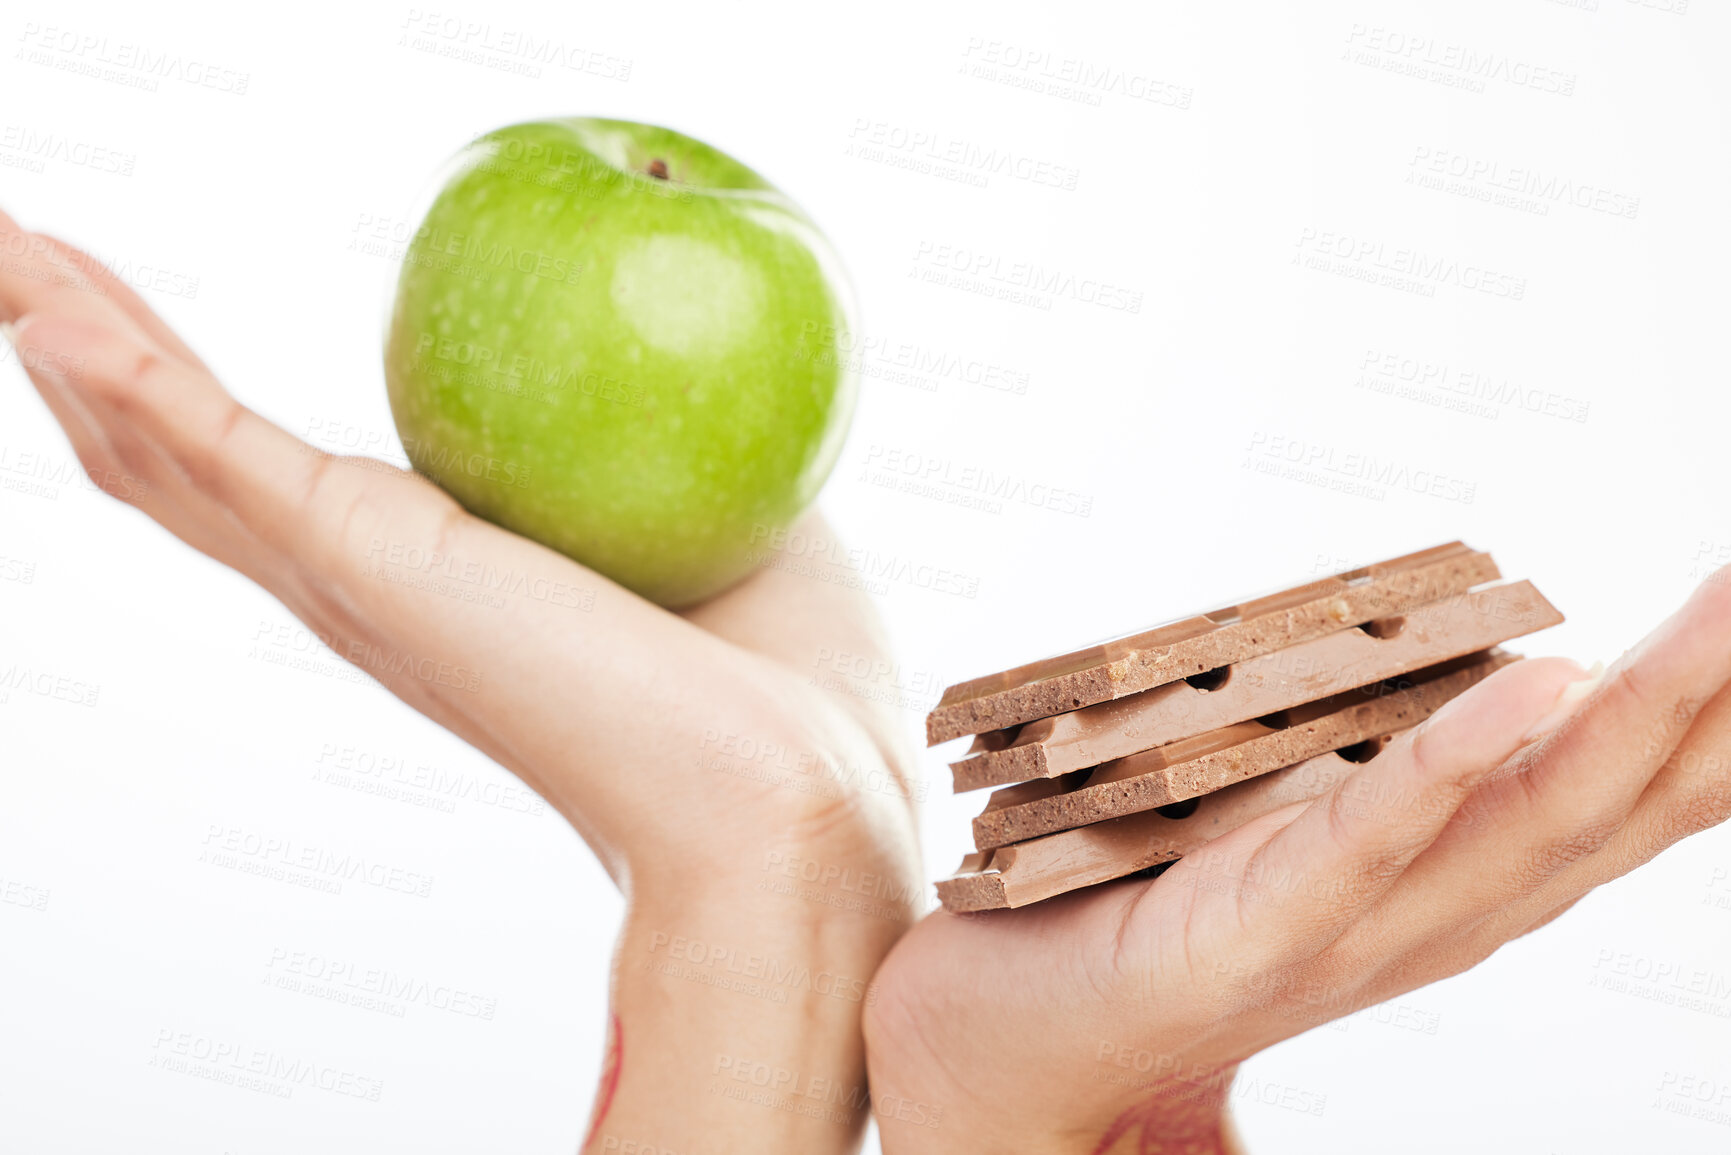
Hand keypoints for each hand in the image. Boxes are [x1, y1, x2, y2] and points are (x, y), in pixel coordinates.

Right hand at [0, 211, 922, 1153]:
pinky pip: (217, 447)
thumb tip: (689, 378)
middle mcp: (372, 594)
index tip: (159, 332)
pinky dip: (123, 368)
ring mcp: (356, 583)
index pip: (295, 489)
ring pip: (169, 450)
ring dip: (72, 342)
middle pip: (196, 464)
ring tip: (3, 249)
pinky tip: (46, 303)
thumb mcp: (717, 515)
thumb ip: (667, 452)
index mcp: (445, 589)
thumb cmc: (780, 679)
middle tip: (23, 258)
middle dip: (104, 357)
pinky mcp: (367, 564)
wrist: (791, 793)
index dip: (215, 413)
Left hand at [864, 577, 1730, 1153]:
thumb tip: (1476, 671)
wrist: (1015, 1045)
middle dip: (1719, 694)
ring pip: (1527, 817)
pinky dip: (1453, 765)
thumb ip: (1391, 774)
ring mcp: (1356, 930)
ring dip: (1641, 713)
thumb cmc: (1153, 913)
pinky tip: (1531, 690)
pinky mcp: (1255, 928)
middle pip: (1617, 800)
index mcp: (1457, 886)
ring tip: (1726, 612)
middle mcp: (1439, 917)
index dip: (1721, 718)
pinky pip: (1366, 841)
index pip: (1627, 797)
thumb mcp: (1305, 829)